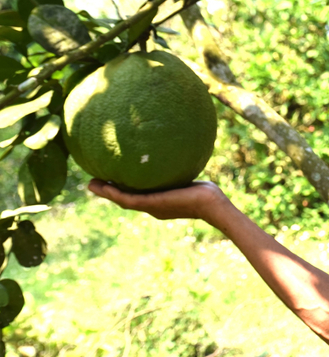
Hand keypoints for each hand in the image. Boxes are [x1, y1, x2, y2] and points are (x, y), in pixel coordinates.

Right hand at [87, 179, 229, 221]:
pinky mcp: (153, 204)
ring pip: (122, 201)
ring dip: (106, 193)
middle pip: (125, 199)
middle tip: (92, 183)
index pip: (137, 195)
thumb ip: (177, 168)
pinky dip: (114, 194)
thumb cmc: (206, 191)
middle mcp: (153, 206)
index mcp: (159, 201)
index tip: (110, 179)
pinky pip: (129, 199)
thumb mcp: (186, 177)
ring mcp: (152, 207)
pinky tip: (103, 186)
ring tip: (90, 184)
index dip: (122, 189)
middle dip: (108, 192)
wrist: (212, 204)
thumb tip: (177, 149)